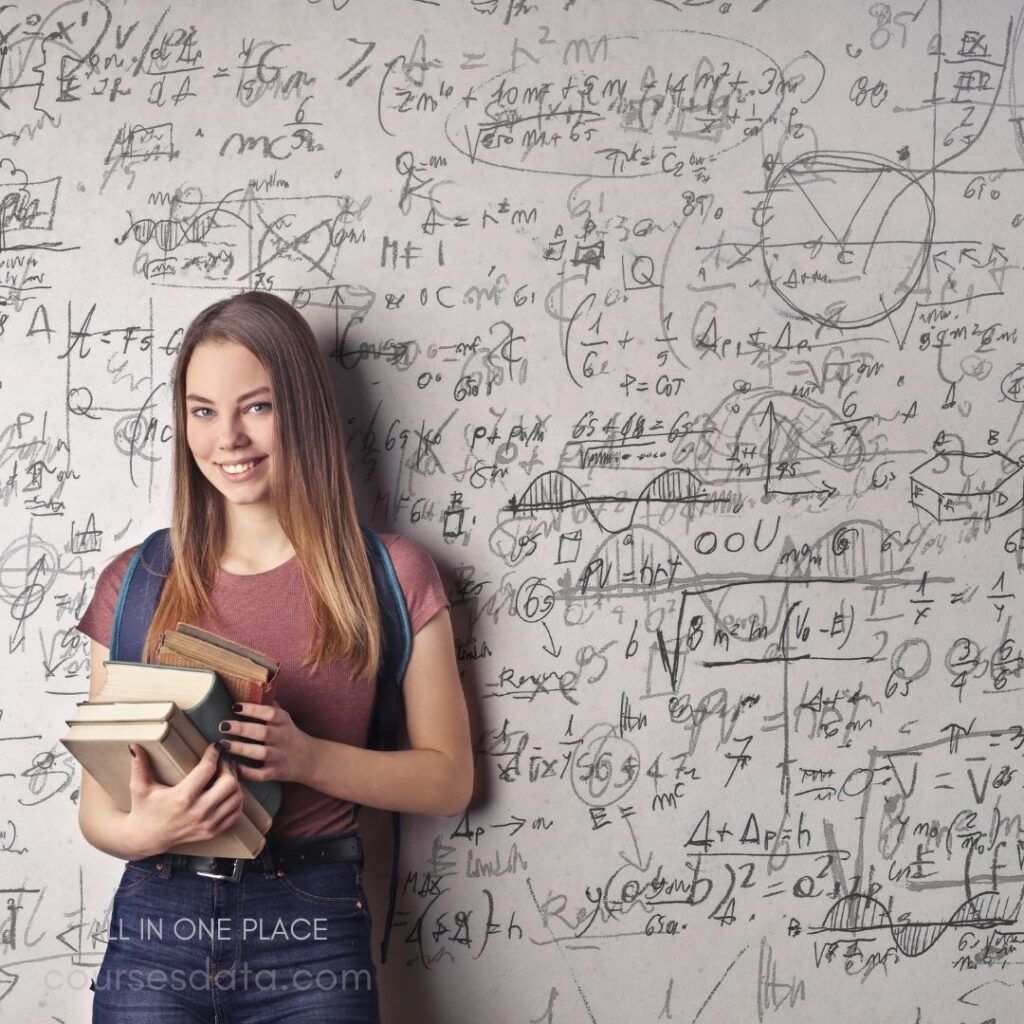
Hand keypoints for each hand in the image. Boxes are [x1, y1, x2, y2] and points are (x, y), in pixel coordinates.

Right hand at [126, 742, 244, 857]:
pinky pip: (236, 814)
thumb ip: (139, 765)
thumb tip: (134, 744)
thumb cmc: (144, 809)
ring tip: (225, 775)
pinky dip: (236, 801)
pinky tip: (227, 792)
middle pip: (229, 783)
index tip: (214, 747)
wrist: (145, 839)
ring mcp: (207, 824)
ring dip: (235, 783)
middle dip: (228, 768)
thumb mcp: (140, 787)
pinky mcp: (212, 832)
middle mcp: (198, 811)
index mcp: (182, 797)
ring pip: (236, 798)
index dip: (214, 754)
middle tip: (221, 762)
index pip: (208, 769)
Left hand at [217, 701, 316, 784]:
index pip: (270, 713)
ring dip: (241, 748)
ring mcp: (280, 756)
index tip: (235, 706)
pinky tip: (233, 765)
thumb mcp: (285, 718)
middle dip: (242, 728)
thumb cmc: (289, 735)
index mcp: (284, 722)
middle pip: (263, 732)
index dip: (253, 709)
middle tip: (223, 725)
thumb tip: (252, 689)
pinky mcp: (276, 773)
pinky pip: (260, 774)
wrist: (310, 759)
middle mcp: (283, 738)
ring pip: (260, 753)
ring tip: (223, 744)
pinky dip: (246, 771)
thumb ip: (270, 706)